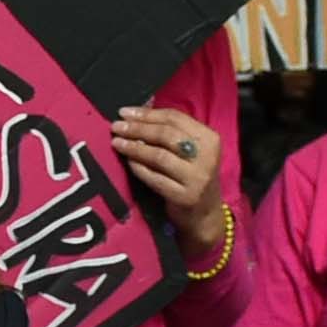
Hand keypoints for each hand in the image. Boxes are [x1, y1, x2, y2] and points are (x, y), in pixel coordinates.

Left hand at [114, 103, 229, 242]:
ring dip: (134, 147)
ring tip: (116, 142)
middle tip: (116, 126)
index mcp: (210, 139)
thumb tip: (137, 113)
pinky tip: (127, 161)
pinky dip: (138, 168)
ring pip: (159, 156)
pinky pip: (154, 178)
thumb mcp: (192, 150)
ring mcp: (197, 178)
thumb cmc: (193, 176)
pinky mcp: (184, 197)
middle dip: (137, 128)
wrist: (206, 214)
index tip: (125, 112)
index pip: (175, 118)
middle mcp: (207, 156)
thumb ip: (171, 132)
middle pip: (166, 135)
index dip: (147, 114)